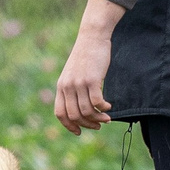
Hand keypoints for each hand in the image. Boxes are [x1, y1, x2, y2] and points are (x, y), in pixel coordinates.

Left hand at [54, 0, 125, 132]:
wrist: (92, 37)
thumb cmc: (86, 56)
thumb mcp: (74, 73)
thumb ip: (73, 89)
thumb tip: (80, 108)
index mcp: (61, 86)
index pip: (60, 113)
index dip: (69, 126)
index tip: (79, 131)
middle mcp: (67, 86)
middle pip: (74, 115)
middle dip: (87, 124)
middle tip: (99, 125)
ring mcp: (78, 83)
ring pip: (86, 111)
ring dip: (98, 118)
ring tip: (107, 118)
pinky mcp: (91, 79)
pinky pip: (96, 102)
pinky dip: (103, 108)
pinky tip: (109, 106)